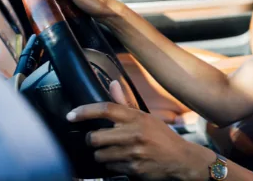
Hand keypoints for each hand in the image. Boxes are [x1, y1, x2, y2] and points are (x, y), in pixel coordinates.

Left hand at [66, 82, 212, 179]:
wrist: (181, 159)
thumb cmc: (162, 137)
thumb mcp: (146, 117)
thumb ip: (126, 102)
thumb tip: (112, 84)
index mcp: (137, 117)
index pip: (106, 109)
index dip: (85, 111)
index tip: (71, 115)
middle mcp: (134, 133)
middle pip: (95, 137)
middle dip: (93, 140)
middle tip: (99, 139)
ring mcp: (133, 152)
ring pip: (100, 155)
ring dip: (102, 155)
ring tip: (114, 152)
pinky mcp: (134, 169)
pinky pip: (110, 168)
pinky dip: (113, 166)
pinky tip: (124, 161)